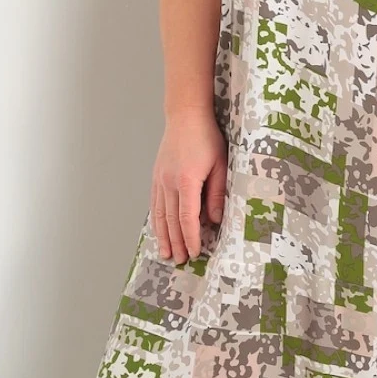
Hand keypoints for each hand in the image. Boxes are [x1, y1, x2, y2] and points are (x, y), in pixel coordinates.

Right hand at [151, 111, 228, 261]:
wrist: (186, 116)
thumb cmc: (207, 138)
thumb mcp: (221, 164)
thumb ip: (218, 193)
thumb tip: (216, 220)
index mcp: (187, 181)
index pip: (187, 218)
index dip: (191, 238)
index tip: (195, 252)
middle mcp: (169, 183)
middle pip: (171, 221)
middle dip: (176, 243)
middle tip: (181, 261)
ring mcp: (160, 180)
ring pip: (160, 215)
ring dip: (163, 236)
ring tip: (166, 254)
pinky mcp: (156, 176)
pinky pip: (155, 204)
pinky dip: (156, 220)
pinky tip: (158, 231)